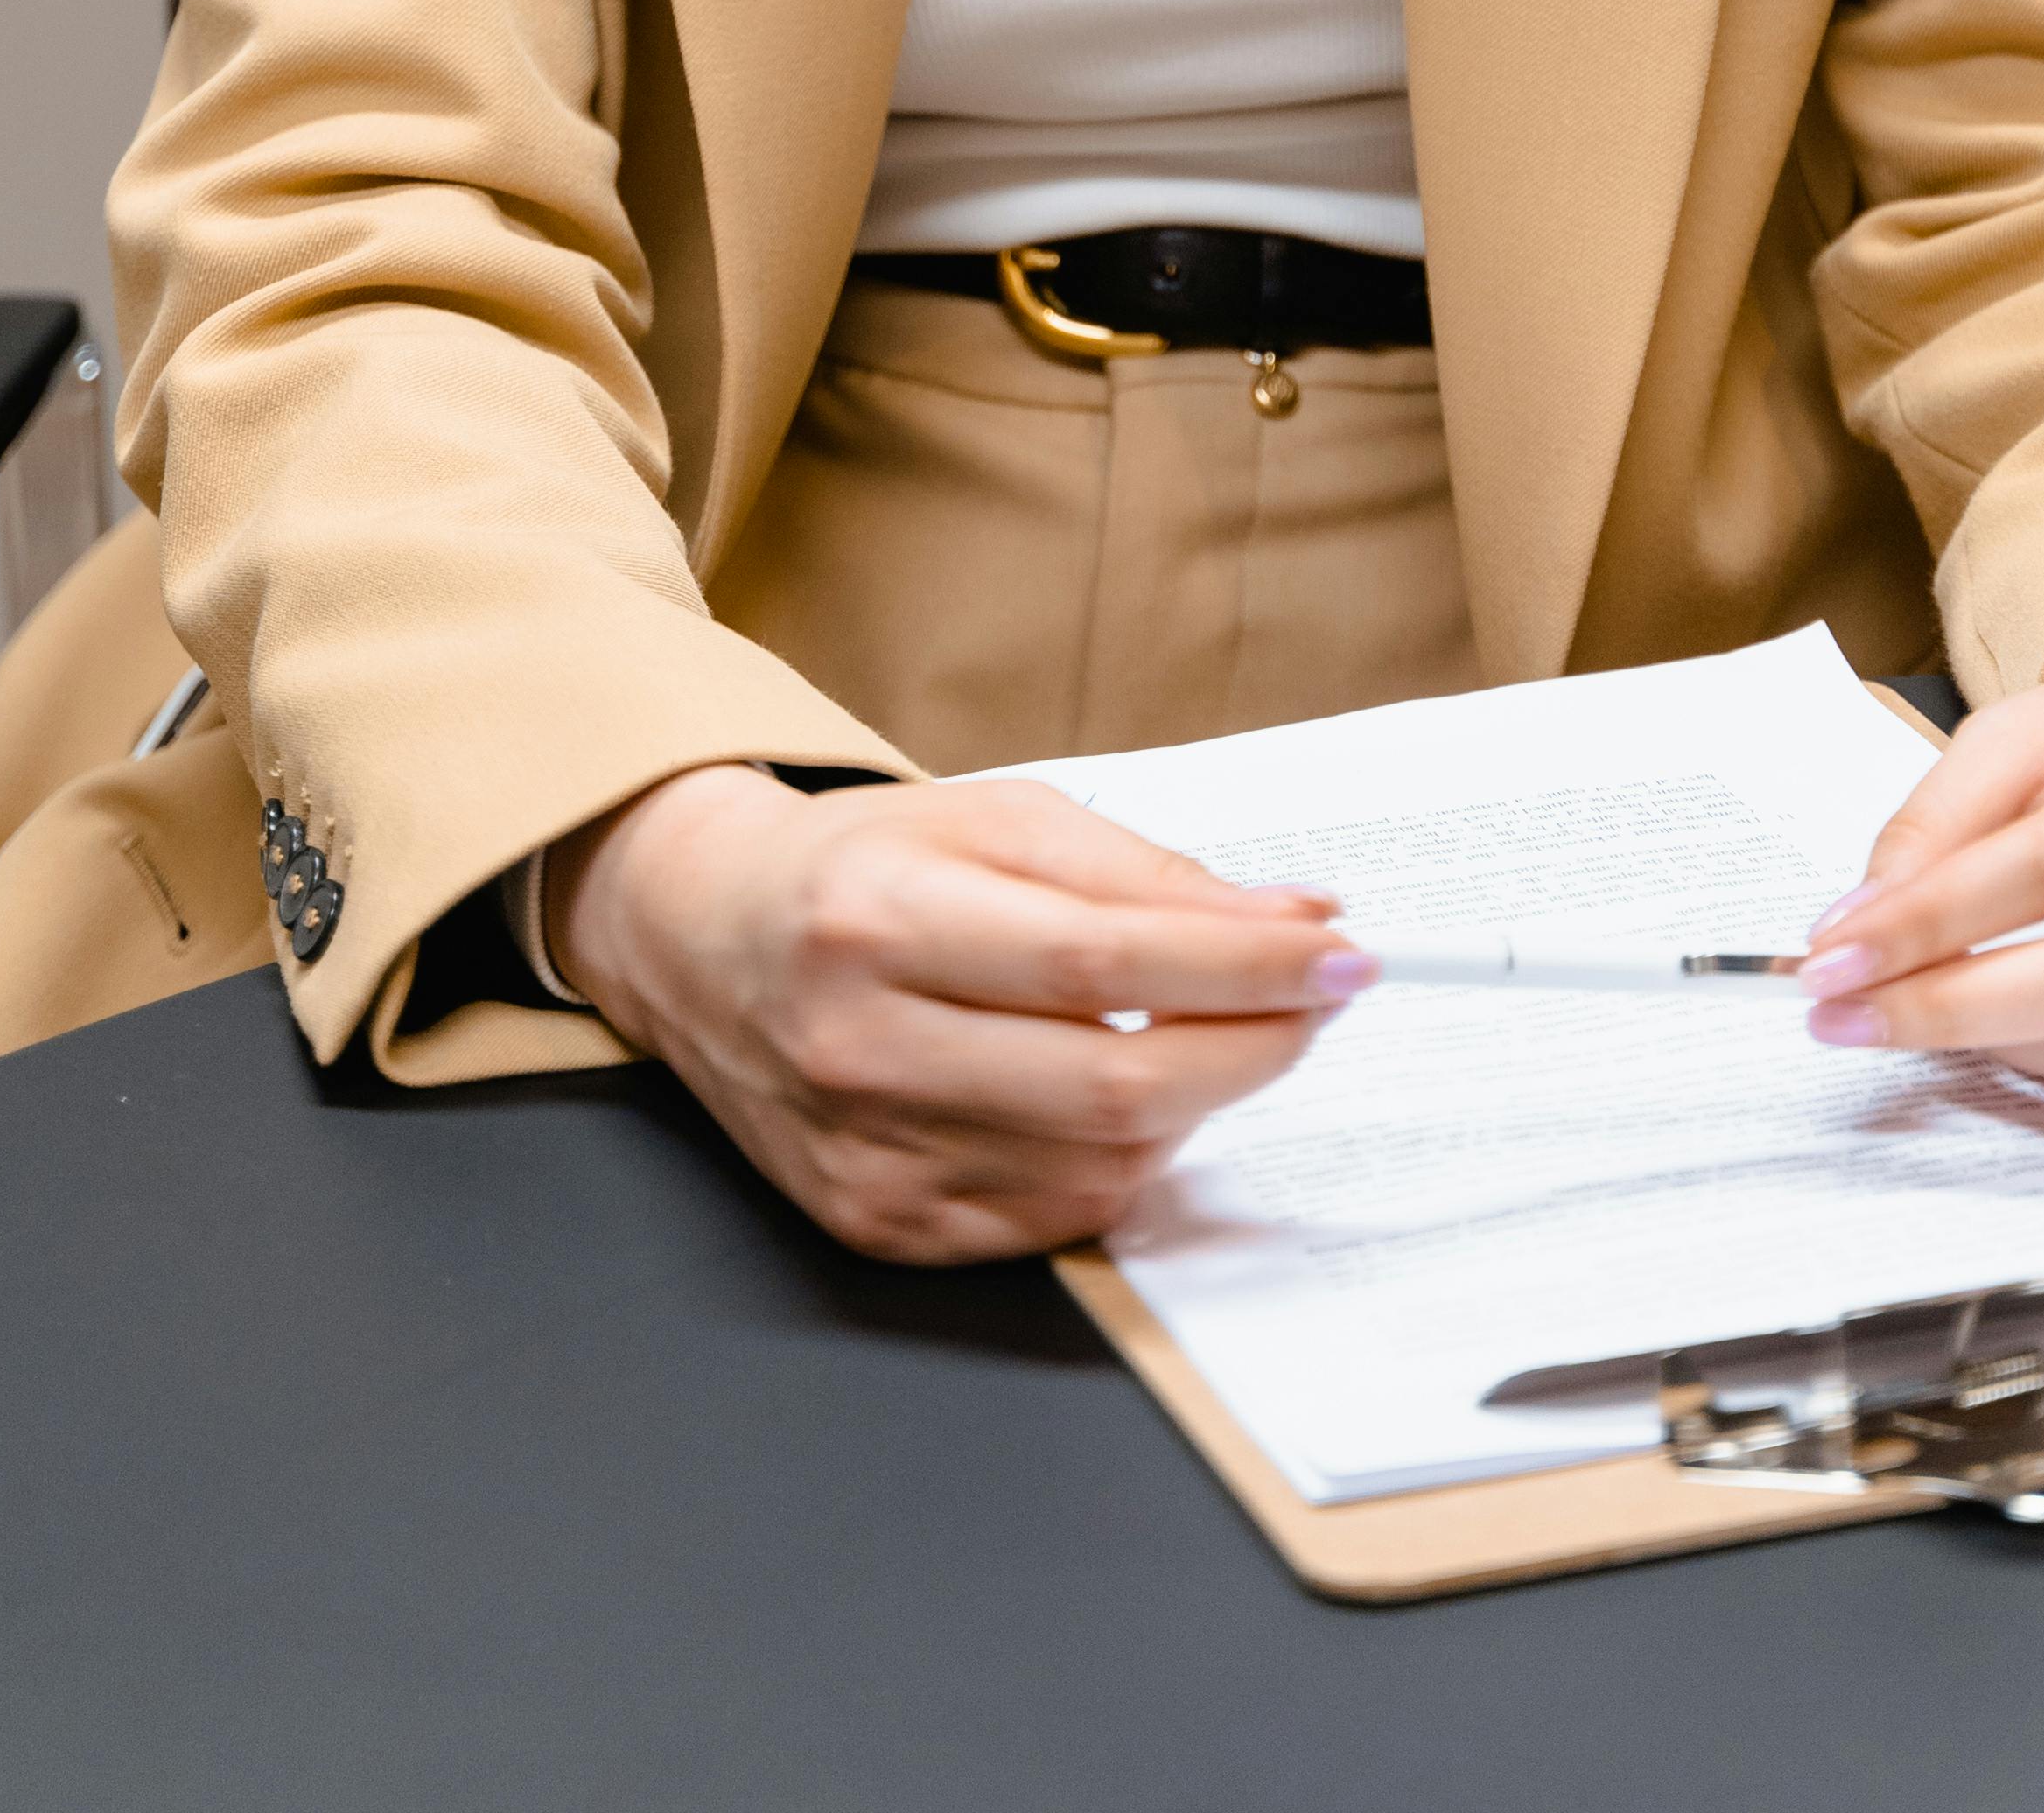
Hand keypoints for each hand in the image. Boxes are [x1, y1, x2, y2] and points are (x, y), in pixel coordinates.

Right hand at [549, 764, 1367, 1265]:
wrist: (703, 943)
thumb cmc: (863, 866)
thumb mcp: (997, 818)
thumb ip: (1144, 872)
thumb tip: (1294, 917)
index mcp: (883, 916)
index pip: (1101, 959)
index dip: (1242, 964)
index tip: (1340, 950)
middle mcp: (862, 1045)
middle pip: (1111, 1083)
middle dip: (1255, 1044)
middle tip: (1322, 998)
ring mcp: (867, 1154)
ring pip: (1098, 1164)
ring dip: (1197, 1102)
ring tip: (1216, 1031)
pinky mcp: (878, 1225)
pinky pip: (1052, 1219)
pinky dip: (1124, 1161)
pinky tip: (1127, 1096)